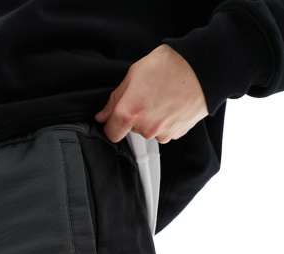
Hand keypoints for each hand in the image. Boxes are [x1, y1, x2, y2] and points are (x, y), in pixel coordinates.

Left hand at [94, 44, 208, 143]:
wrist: (204, 68)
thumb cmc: (169, 66)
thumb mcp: (134, 74)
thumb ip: (115, 99)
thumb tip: (103, 116)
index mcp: (130, 113)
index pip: (111, 133)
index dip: (111, 124)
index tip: (115, 116)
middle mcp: (145, 128)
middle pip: (131, 130)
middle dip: (134, 117)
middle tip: (145, 96)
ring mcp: (162, 133)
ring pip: (148, 131)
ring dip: (151, 119)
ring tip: (161, 97)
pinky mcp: (176, 134)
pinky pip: (164, 131)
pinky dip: (165, 121)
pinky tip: (171, 104)